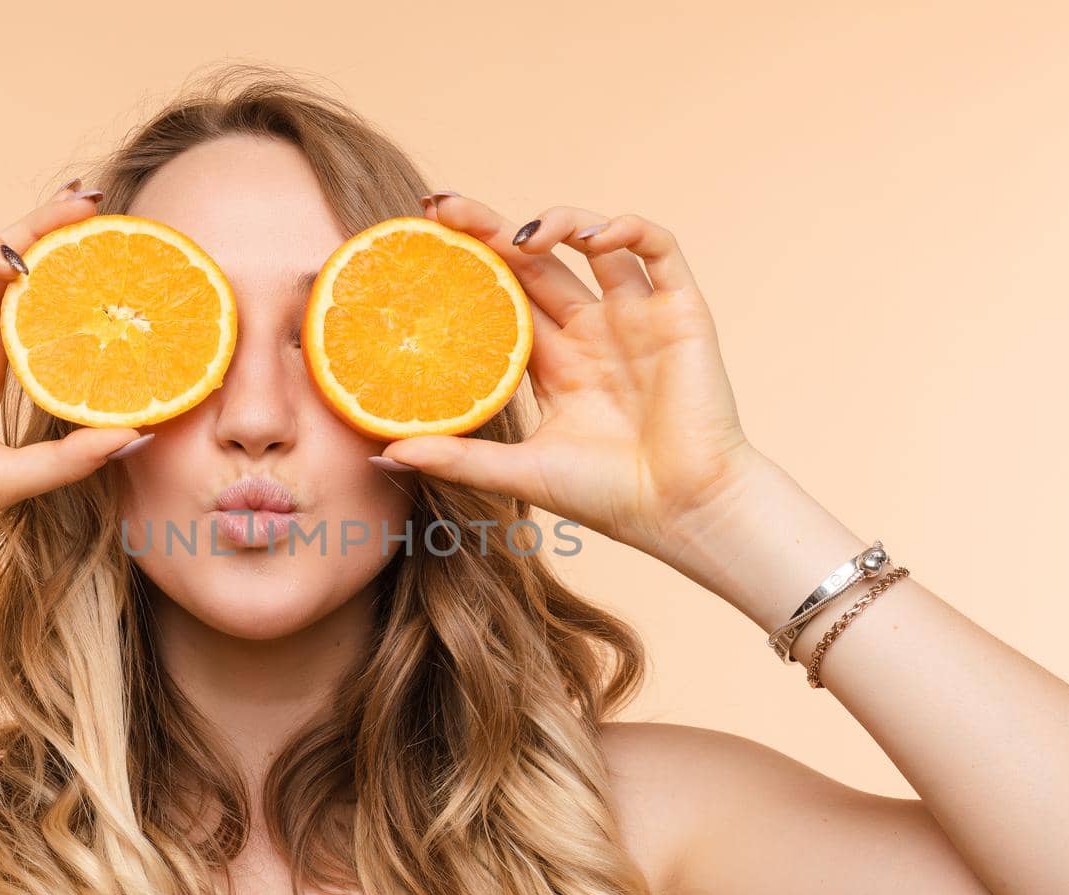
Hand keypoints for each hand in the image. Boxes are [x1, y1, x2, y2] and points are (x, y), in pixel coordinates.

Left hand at [377, 194, 766, 563]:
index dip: (468, 264)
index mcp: (555, 362)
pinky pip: (658, 249)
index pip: (502, 296)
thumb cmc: (609, 498)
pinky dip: (627, 228)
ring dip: (559, 221)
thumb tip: (385, 454)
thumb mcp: (519, 472)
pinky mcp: (680, 311)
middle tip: (444, 208)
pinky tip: (593, 236)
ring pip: (595, 242)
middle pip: (536, 261)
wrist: (684, 512)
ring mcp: (636, 317)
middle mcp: (593, 331)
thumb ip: (457, 459)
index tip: (422, 238)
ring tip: (524, 235)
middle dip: (490, 229)